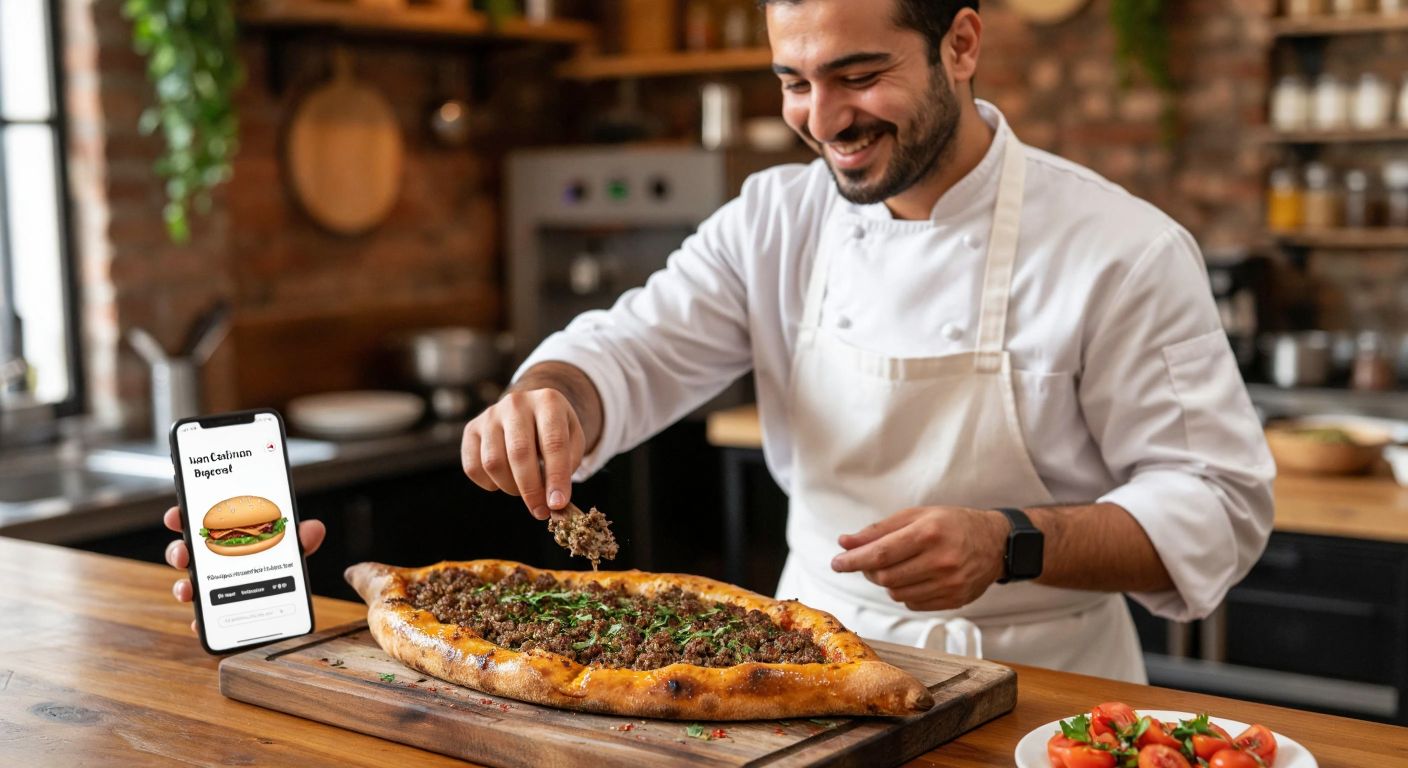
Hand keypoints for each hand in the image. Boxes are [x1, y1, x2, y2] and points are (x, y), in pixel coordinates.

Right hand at [162, 506, 324, 634]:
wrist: (286, 603)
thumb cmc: (280, 562)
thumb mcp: (292, 547)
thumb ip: (300, 538)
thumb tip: (314, 529)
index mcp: (227, 535)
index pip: (198, 521)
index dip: (182, 517)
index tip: (176, 515)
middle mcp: (214, 560)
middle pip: (185, 552)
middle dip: (177, 551)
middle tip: (184, 554)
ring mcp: (213, 586)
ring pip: (188, 583)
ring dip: (182, 586)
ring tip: (189, 589)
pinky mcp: (218, 611)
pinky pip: (203, 616)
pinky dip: (199, 620)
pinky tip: (200, 622)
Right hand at [461, 388, 584, 520]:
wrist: (530, 410)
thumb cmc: (554, 431)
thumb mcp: (573, 440)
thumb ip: (568, 466)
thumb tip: (554, 501)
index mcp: (548, 401)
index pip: (553, 443)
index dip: (556, 476)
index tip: (557, 504)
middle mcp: (516, 403)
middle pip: (519, 453)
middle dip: (531, 489)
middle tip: (540, 511)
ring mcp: (490, 414)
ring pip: (493, 462)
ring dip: (510, 487)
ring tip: (524, 490)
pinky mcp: (471, 428)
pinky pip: (473, 467)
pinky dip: (489, 484)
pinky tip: (504, 480)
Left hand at [830, 506, 1008, 611]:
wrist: (996, 543)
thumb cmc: (951, 524)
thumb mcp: (917, 516)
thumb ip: (879, 530)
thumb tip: (845, 542)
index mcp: (929, 533)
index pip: (880, 554)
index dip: (853, 560)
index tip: (836, 563)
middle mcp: (941, 561)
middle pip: (885, 576)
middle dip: (869, 570)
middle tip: (868, 560)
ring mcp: (949, 584)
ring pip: (896, 593)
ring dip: (886, 582)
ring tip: (896, 566)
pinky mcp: (954, 600)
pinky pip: (912, 603)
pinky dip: (904, 592)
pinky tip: (913, 577)